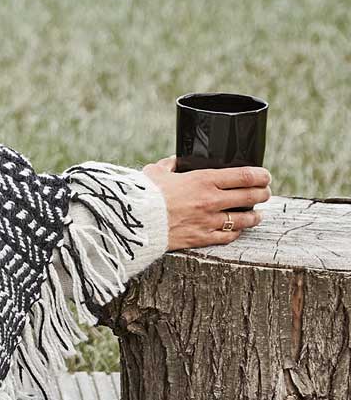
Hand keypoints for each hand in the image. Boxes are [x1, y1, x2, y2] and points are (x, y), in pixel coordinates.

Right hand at [141, 155, 271, 250]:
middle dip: (263, 194)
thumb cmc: (143, 194)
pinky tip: (237, 229)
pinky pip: (228, 236)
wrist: (134, 221)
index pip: (244, 176)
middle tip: (265, 193)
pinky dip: (236, 232)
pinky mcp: (202, 238)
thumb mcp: (154, 172)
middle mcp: (211, 200)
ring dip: (255, 216)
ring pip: (245, 219)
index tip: (265, 176)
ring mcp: (208, 221)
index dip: (261, 175)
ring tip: (257, 214)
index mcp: (203, 180)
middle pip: (251, 197)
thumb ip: (168, 165)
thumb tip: (173, 161)